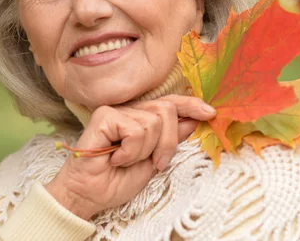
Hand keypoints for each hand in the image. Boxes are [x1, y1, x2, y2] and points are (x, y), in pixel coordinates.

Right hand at [45, 95, 214, 219]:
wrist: (89, 195)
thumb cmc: (117, 180)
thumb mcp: (154, 160)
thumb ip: (171, 139)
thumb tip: (194, 119)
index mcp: (143, 118)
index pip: (171, 103)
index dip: (191, 105)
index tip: (210, 113)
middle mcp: (131, 110)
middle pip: (167, 110)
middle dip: (168, 142)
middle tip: (155, 162)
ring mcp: (117, 110)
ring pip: (154, 122)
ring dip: (145, 151)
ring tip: (126, 160)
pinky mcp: (105, 116)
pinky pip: (136, 130)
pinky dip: (131, 151)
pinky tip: (116, 158)